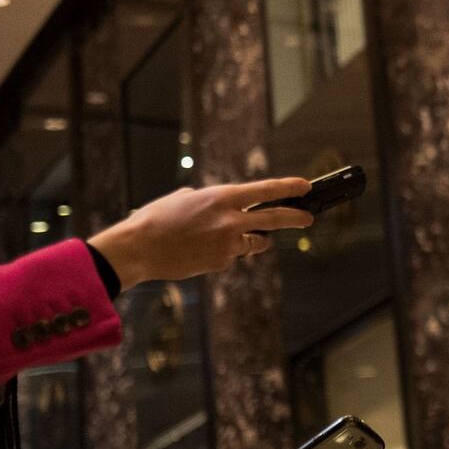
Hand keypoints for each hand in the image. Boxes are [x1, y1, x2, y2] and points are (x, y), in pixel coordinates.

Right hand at [88, 178, 314, 291]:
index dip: (289, 188)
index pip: (265, 190)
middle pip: (274, 218)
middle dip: (295, 218)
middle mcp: (230, 219)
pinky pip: (231, 256)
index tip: (305, 187)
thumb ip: (210, 200)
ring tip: (230, 238)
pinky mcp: (222, 262)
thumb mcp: (184, 198)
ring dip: (252, 241)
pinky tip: (200, 252)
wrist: (140, 248)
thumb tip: (223, 207)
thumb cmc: (157, 219)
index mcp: (221, 197)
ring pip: (255, 243)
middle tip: (308, 218)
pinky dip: (223, 254)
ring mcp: (228, 243)